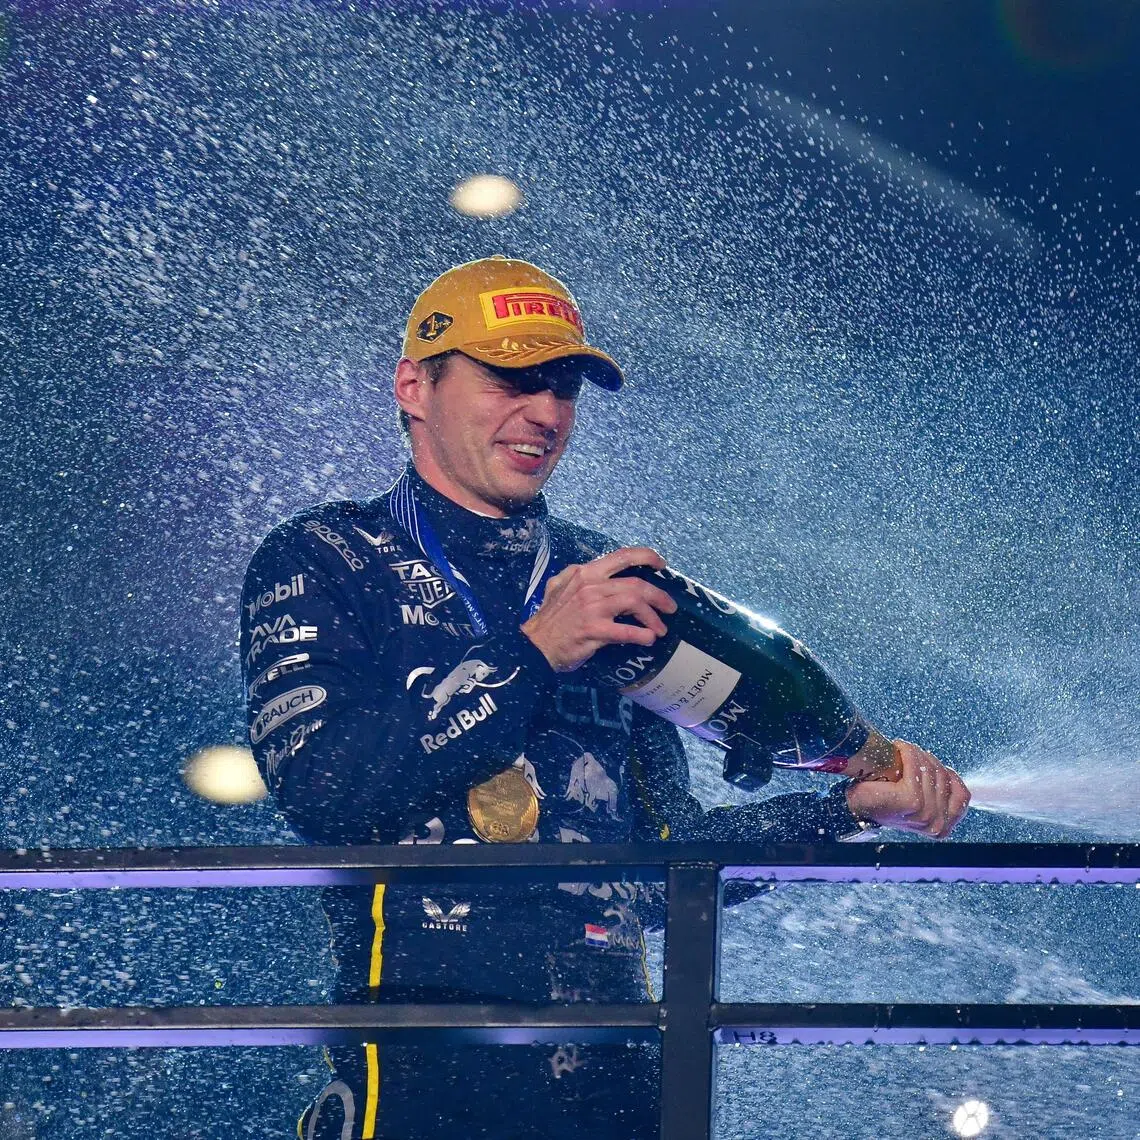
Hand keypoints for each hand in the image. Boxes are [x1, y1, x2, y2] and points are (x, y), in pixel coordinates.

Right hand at [521, 547, 677, 672]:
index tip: (661, 564)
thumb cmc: (550, 619)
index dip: (647, 556)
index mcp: (584, 573)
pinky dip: (641, 635)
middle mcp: (590, 585)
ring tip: (661, 629)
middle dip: (659, 596)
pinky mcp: (593, 629)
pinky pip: (626, 631)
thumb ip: (580, 578)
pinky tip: (648, 639)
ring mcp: (591, 607)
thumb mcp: (559, 587)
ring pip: (635, 602)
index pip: (622, 556)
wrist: (534, 646)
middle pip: (636, 584)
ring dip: (653, 617)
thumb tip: (603, 576)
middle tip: (670, 607)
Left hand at [845, 739, 969, 838]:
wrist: (856, 805)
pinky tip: (897, 749)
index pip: (963, 794)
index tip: (930, 765)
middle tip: (908, 753)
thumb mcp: (918, 800)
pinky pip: (916, 765)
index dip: (949, 775)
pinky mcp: (911, 801)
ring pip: (930, 769)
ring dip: (915, 754)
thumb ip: (937, 793)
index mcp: (942, 828)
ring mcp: (925, 813)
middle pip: (945, 777)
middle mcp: (937, 824)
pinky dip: (908, 752)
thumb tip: (950, 774)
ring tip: (901, 751)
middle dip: (927, 760)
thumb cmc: (886, 799)